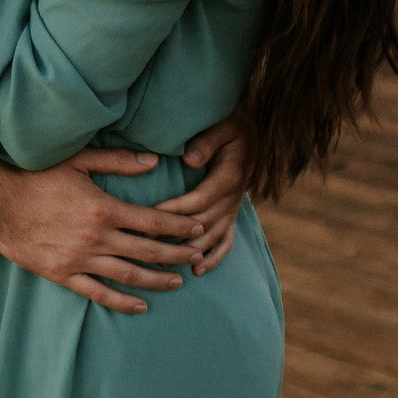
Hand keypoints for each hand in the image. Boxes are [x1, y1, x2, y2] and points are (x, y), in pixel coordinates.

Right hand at [0, 149, 204, 313]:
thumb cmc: (36, 177)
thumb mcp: (78, 161)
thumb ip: (118, 161)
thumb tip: (153, 161)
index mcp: (104, 209)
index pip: (153, 221)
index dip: (179, 227)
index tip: (197, 229)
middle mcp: (96, 238)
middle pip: (148, 251)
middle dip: (177, 255)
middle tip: (198, 256)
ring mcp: (80, 260)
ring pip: (129, 276)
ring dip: (157, 281)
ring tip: (178, 281)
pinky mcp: (63, 275)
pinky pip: (98, 293)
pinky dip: (122, 303)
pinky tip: (141, 306)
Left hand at [159, 116, 247, 275]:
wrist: (253, 134)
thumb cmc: (231, 127)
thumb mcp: (223, 127)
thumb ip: (206, 141)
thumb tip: (189, 160)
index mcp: (229, 177)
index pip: (199, 200)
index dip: (175, 210)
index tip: (150, 216)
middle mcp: (233, 198)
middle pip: (202, 223)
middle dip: (174, 234)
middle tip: (144, 241)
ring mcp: (233, 210)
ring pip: (212, 237)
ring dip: (189, 251)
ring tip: (165, 261)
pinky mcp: (232, 216)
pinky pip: (226, 242)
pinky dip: (214, 258)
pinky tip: (197, 270)